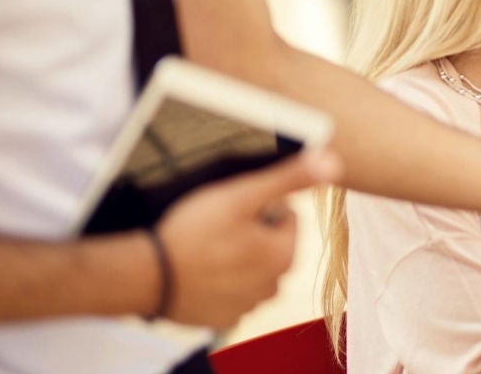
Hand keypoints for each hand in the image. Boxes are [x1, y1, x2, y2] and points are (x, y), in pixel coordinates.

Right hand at [155, 149, 340, 328]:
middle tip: (217, 226)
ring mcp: (247, 305)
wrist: (148, 277)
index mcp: (284, 256)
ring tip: (206, 247)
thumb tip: (333, 162)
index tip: (233, 209)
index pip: (287, 217)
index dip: (260, 206)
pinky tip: (199, 270)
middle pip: (271, 243)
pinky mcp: (222, 318)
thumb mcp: (242, 196)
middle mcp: (273, 286)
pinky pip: (230, 290)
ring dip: (237, 256)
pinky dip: (220, 280)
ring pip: (251, 267)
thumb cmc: (194, 233)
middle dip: (250, 232)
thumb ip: (288, 179)